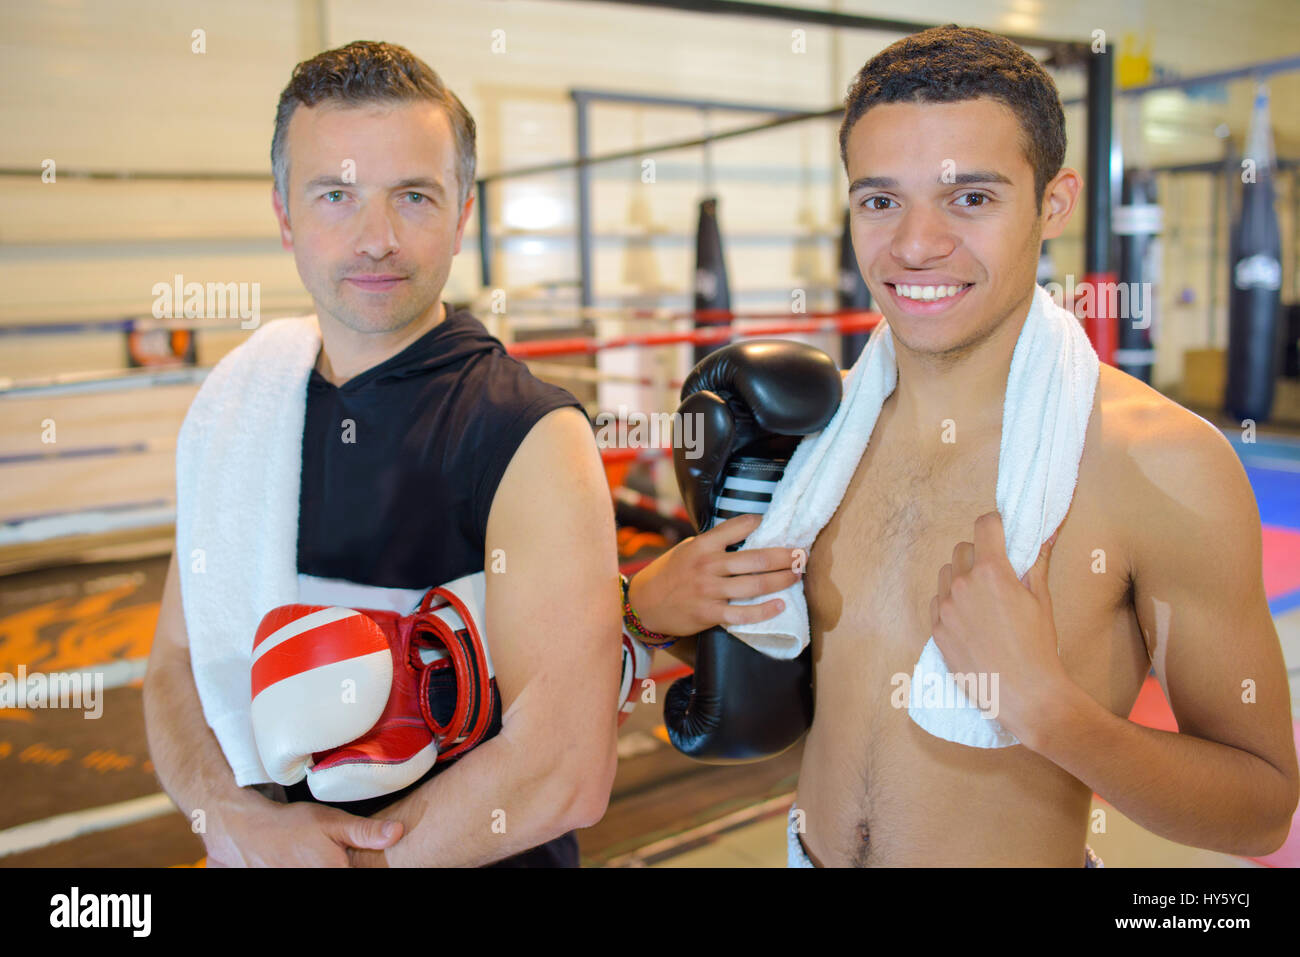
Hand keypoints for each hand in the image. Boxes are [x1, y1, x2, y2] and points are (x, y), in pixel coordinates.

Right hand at [203, 796, 402, 866]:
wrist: (249, 833)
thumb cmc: (292, 826)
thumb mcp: (332, 822)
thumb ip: (365, 831)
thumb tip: (397, 832)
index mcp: (334, 872)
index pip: (362, 874)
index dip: (367, 866)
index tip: (359, 857)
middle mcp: (316, 882)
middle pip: (346, 872)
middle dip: (347, 863)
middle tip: (337, 853)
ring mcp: (301, 884)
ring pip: (325, 875)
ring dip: (332, 864)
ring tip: (322, 854)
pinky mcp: (287, 884)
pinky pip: (311, 877)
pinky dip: (315, 867)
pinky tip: (310, 859)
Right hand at [627, 512, 800, 636]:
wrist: (645, 604)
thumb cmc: (669, 574)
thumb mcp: (687, 549)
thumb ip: (713, 543)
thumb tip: (745, 534)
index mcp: (703, 545)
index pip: (738, 527)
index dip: (761, 523)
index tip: (781, 525)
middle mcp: (708, 566)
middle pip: (757, 559)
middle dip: (784, 557)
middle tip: (801, 555)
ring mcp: (710, 591)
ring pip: (755, 585)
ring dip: (782, 581)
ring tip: (797, 576)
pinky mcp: (710, 614)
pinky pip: (743, 614)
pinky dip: (765, 611)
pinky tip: (780, 606)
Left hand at [928, 511, 1069, 745]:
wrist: (1025, 694)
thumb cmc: (1038, 647)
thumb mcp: (1042, 600)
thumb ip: (1034, 564)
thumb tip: (1040, 537)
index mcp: (991, 572)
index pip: (984, 525)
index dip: (995, 524)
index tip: (1001, 532)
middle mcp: (962, 586)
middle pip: (962, 548)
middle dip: (979, 553)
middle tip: (995, 571)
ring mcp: (945, 609)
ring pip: (946, 574)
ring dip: (961, 577)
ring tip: (982, 598)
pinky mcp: (937, 631)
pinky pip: (937, 602)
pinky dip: (950, 602)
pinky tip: (970, 618)